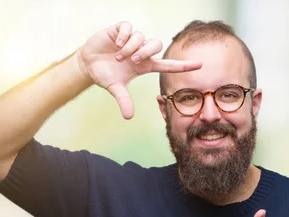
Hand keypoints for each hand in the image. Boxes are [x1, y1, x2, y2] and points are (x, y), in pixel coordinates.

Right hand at [76, 21, 201, 118]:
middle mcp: (141, 51)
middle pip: (156, 45)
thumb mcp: (115, 88)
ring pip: (141, 37)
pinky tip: (116, 43)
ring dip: (130, 47)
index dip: (183, 65)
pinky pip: (128, 27)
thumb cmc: (105, 75)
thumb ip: (124, 100)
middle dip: (145, 52)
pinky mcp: (120, 30)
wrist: (88, 64)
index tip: (200, 65)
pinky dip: (124, 36)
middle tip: (132, 61)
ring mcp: (131, 40)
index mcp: (145, 65)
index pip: (168, 64)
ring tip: (118, 56)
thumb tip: (128, 117)